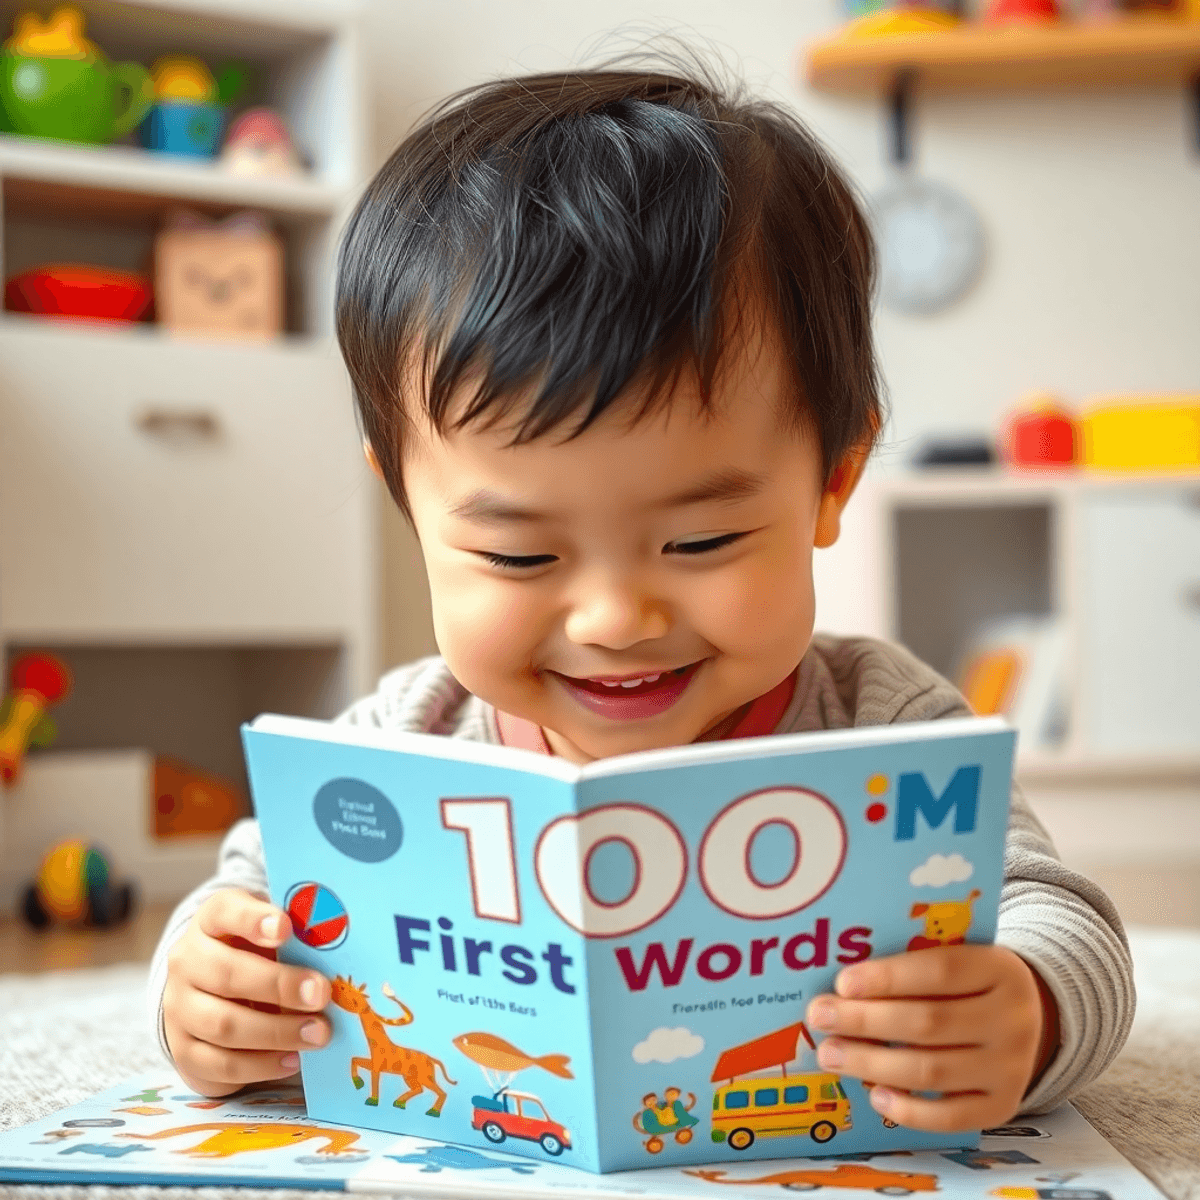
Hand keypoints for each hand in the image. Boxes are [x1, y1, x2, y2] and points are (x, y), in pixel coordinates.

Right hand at [163, 887, 332, 1096]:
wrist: (210, 992)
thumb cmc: (255, 952)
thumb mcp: (269, 934)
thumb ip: (295, 935)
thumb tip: (336, 944)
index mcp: (210, 921)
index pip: (224, 910)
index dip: (253, 919)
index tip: (286, 928)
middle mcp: (187, 961)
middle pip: (227, 973)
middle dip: (280, 985)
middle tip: (322, 994)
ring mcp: (178, 1008)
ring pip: (223, 1024)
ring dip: (277, 1032)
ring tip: (318, 1033)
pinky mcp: (183, 1050)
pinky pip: (220, 1064)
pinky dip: (260, 1065)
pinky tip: (293, 1059)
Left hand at [804, 943, 1057, 1132]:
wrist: (1027, 1019)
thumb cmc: (968, 983)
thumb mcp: (956, 958)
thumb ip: (912, 966)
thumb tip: (843, 987)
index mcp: (998, 969)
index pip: (940, 970)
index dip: (888, 977)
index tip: (842, 983)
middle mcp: (1012, 1020)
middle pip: (929, 1023)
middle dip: (866, 1021)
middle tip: (820, 1017)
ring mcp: (1012, 1068)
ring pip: (933, 1070)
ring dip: (872, 1063)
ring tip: (830, 1054)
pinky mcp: (1004, 1107)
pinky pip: (950, 1116)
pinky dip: (909, 1109)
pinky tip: (875, 1094)